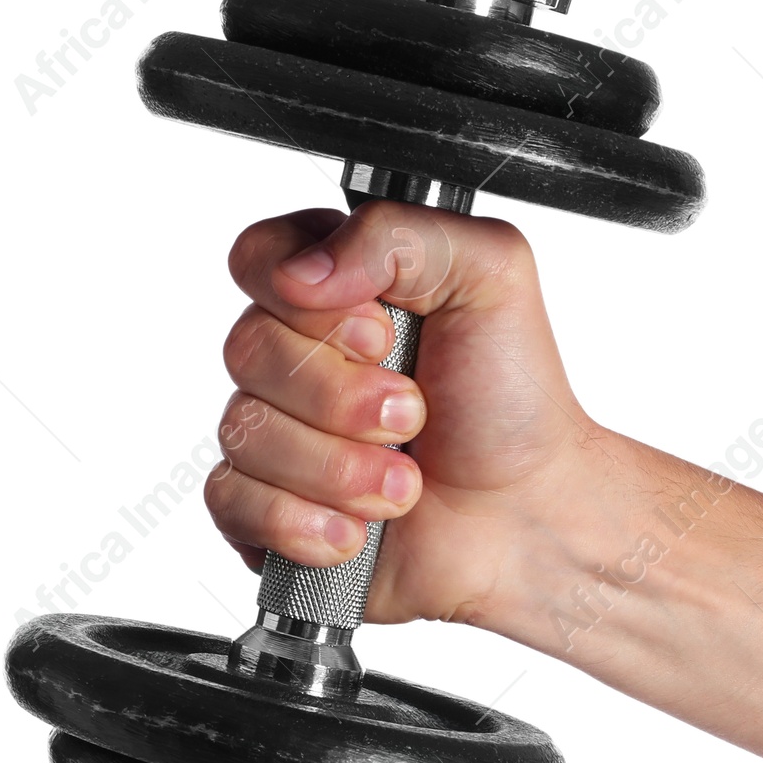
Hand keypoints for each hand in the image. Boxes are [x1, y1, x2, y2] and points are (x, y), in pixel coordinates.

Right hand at [207, 200, 602, 627]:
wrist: (530, 515)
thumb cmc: (514, 403)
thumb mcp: (491, 277)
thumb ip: (398, 234)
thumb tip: (302, 269)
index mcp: (341, 289)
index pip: (259, 259)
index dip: (313, 305)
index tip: (383, 336)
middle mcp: (301, 356)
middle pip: (247, 348)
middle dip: (342, 396)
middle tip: (414, 415)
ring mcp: (280, 434)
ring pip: (243, 430)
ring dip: (340, 467)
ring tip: (406, 482)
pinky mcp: (269, 509)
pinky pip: (232, 502)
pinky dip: (303, 520)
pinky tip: (360, 528)